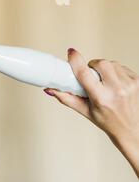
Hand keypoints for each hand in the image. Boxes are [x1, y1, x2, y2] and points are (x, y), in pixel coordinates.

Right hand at [44, 48, 138, 177]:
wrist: (132, 128)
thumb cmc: (108, 121)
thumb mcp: (85, 111)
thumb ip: (66, 98)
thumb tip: (51, 89)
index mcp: (101, 99)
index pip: (84, 74)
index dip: (76, 60)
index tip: (71, 53)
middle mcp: (117, 90)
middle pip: (100, 63)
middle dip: (92, 66)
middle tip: (91, 76)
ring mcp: (129, 84)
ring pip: (111, 63)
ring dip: (104, 69)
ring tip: (104, 82)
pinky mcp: (137, 80)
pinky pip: (122, 67)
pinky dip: (116, 72)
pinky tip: (115, 83)